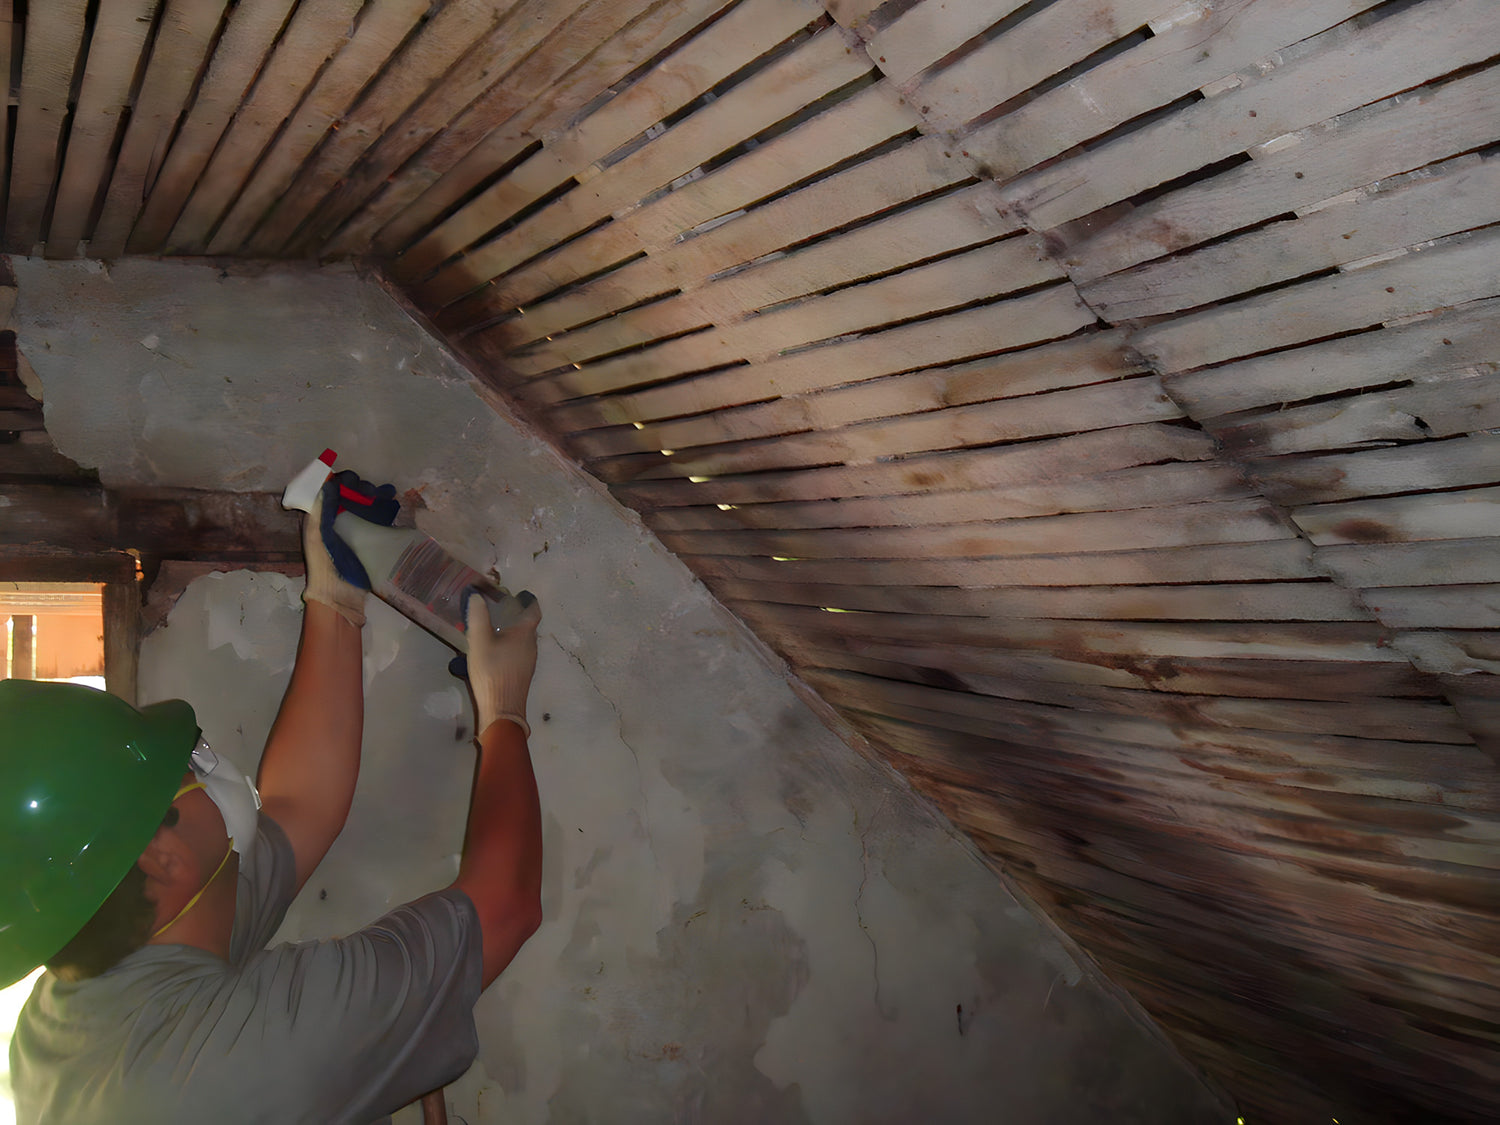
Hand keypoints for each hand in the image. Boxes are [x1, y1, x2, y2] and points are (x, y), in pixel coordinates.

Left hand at [301, 469, 398, 626]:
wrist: (341, 595)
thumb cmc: (325, 566)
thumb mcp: (318, 536)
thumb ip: (321, 511)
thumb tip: (329, 483)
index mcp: (319, 517)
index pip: (329, 490)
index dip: (340, 481)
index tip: (352, 480)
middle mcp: (336, 520)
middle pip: (351, 495)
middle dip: (362, 488)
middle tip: (371, 491)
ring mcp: (354, 529)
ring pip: (366, 504)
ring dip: (377, 495)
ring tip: (388, 492)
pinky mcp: (370, 539)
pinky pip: (379, 519)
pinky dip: (386, 509)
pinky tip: (393, 503)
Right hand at [464, 591, 540, 737]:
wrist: (502, 708)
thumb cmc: (492, 671)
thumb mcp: (479, 640)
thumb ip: (478, 616)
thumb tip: (477, 595)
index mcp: (525, 634)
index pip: (533, 610)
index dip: (528, 601)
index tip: (518, 595)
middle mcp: (531, 646)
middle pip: (527, 626)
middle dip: (515, 617)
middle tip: (498, 610)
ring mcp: (528, 662)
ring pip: (522, 641)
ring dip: (510, 633)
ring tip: (492, 630)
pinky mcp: (522, 674)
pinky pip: (517, 653)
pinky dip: (508, 647)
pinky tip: (493, 652)